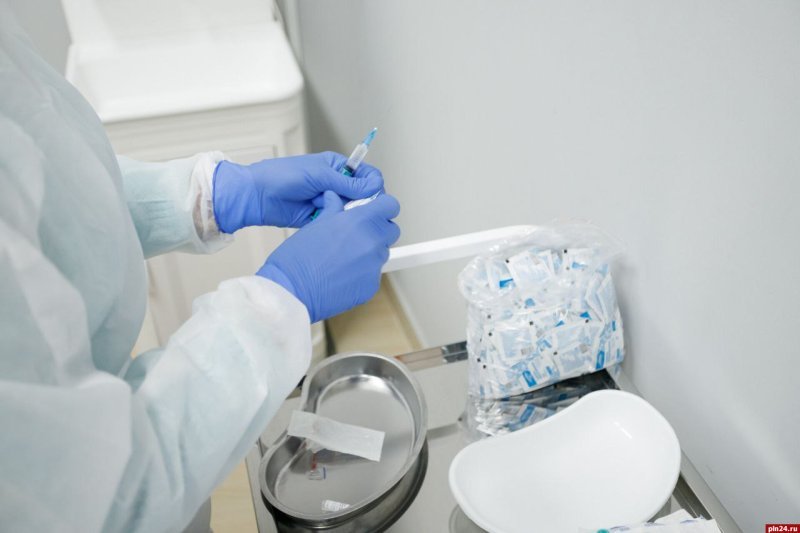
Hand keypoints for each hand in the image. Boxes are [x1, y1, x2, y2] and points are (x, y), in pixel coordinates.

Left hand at [212, 152, 383, 232]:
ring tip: (333, 212)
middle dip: (360, 203)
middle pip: (362, 196)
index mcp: (336, 167)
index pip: (367, 175)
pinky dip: (334, 224)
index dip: (373, 185)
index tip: (371, 195)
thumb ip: (348, 182)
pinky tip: (327, 221)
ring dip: (345, 214)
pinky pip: (336, 223)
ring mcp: (327, 202)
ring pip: (350, 212)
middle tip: (352, 207)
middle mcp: (335, 184)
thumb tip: (374, 186)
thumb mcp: (318, 175)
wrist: (257, 196)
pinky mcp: (320, 218)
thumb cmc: (280, 176)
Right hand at [257, 192, 400, 321]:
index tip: (375, 210)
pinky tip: (342, 273)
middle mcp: (372, 242)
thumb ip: (333, 209)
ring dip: (370, 251)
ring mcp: (374, 266)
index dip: (383, 207)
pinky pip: (373, 273)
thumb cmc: (297, 259)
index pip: (390, 206)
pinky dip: (363, 272)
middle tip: (357, 234)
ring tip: (344, 256)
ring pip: (382, 252)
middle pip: (390, 230)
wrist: (293, 291)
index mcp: (360, 221)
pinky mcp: (372, 286)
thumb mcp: (315, 224)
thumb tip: (335, 198)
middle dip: (377, 229)